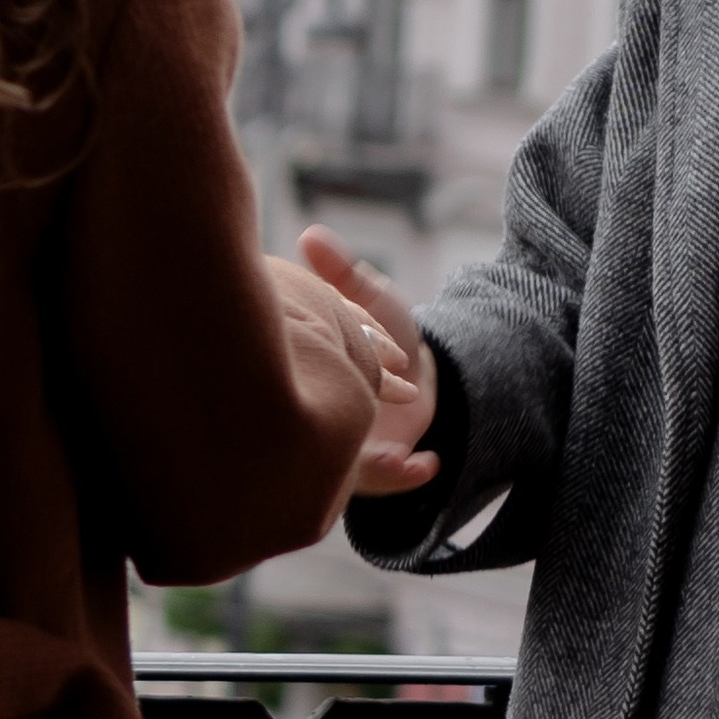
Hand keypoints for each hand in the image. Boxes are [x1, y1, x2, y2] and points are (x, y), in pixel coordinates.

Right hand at [298, 227, 440, 493]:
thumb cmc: (387, 334)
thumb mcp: (370, 300)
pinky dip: (403, 476)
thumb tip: (310, 236)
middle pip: (306, 437)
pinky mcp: (372, 468)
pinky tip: (429, 462)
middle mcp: (316, 416)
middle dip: (330, 437)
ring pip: (340, 470)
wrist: (423, 374)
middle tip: (352, 428)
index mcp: (309, 376)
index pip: (289, 382)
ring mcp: (340, 447)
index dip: (307, 373)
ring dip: (370, 467)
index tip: (330, 367)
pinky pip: (380, 482)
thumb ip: (343, 274)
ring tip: (396, 459)